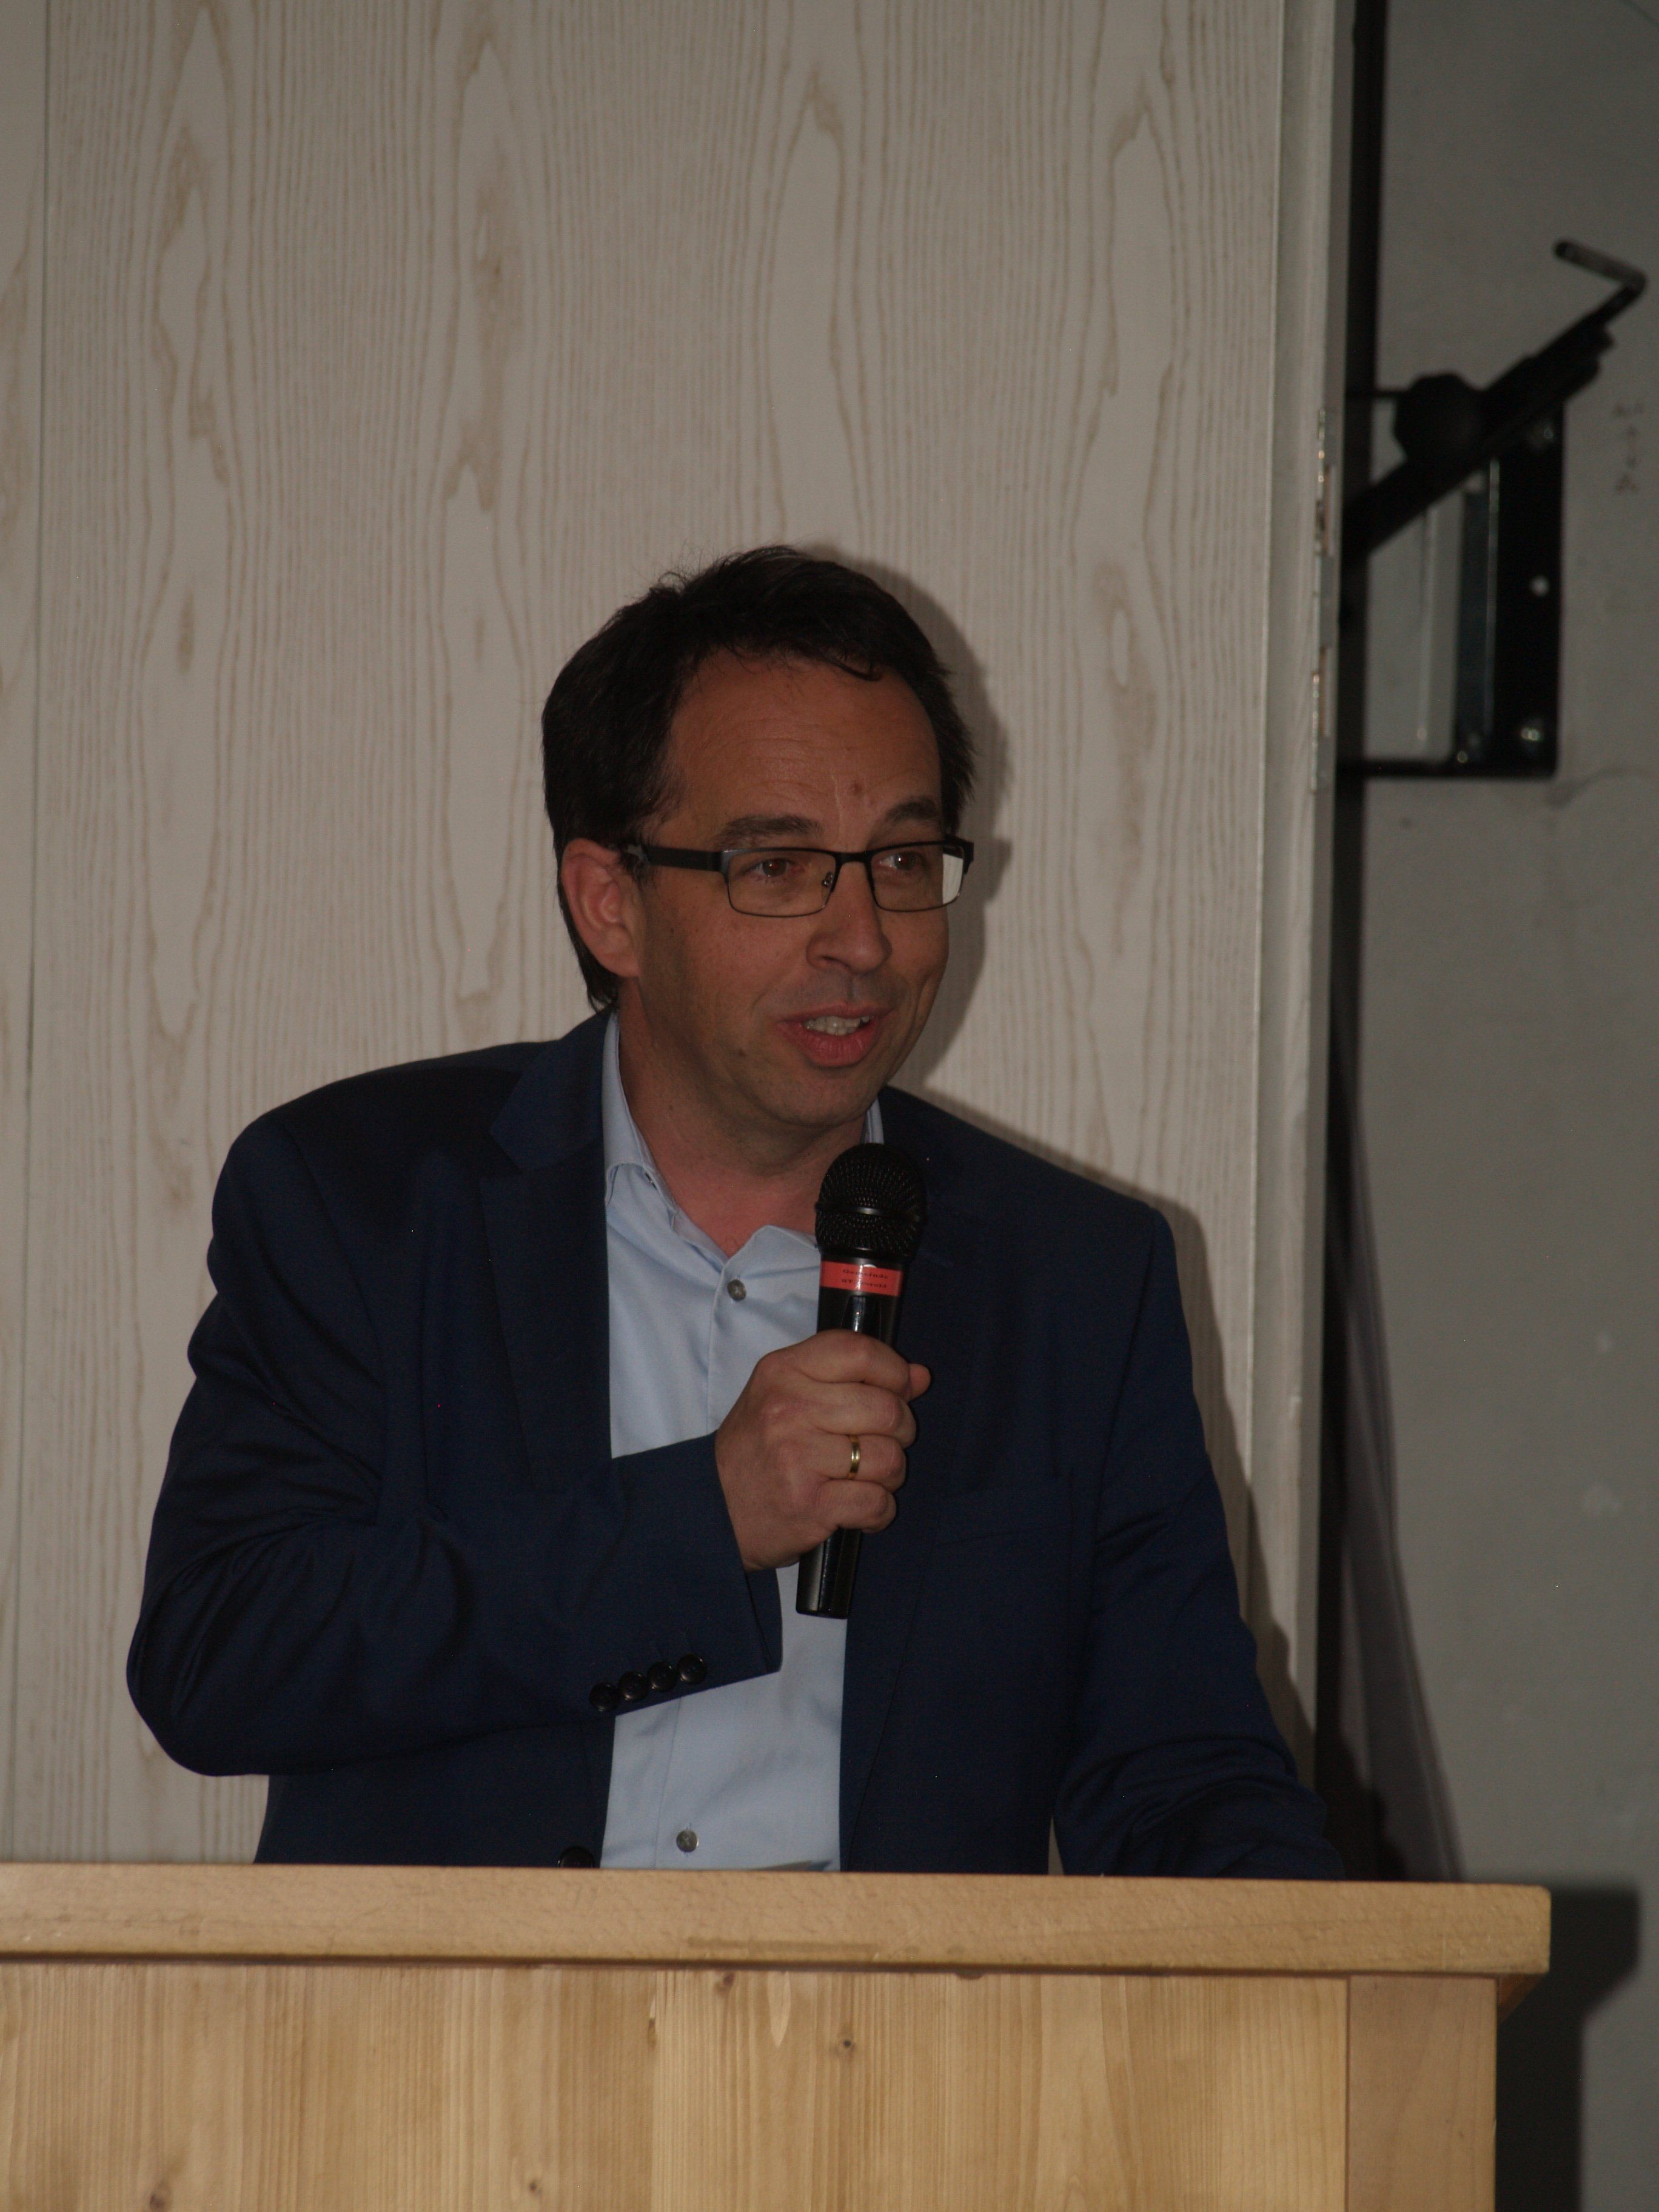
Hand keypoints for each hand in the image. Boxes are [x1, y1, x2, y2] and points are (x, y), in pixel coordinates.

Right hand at [714, 1332, 931, 1571]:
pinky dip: (880, 1512)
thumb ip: (850, 1379)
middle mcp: (789, 1408)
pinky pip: (876, 1502)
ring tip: (869, 1479)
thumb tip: (920, 1376)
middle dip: (901, 1430)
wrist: (711, 1508)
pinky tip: (862, 1509)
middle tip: (885, 1443)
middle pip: (885, 1408)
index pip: (859, 1352)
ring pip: (888, 1457)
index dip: (894, 1370)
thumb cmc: (756, 1449)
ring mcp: (798, 1457)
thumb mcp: (787, 1395)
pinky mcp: (809, 1504)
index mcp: (783, 1371)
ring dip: (891, 1474)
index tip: (900, 1389)